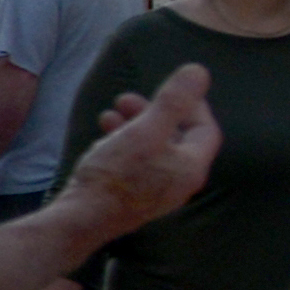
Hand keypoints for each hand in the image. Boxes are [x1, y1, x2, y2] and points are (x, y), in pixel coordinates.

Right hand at [63, 59, 219, 234]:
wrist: (84, 218)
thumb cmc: (117, 174)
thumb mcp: (145, 130)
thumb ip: (174, 101)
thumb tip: (199, 71)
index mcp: (191, 167)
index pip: (205, 129)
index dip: (192, 104)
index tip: (167, 88)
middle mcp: (180, 182)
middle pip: (177, 138)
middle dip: (154, 112)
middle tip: (127, 97)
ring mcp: (158, 192)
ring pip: (154, 149)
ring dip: (135, 126)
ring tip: (110, 112)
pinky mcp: (136, 197)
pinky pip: (139, 163)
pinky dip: (126, 144)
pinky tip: (104, 137)